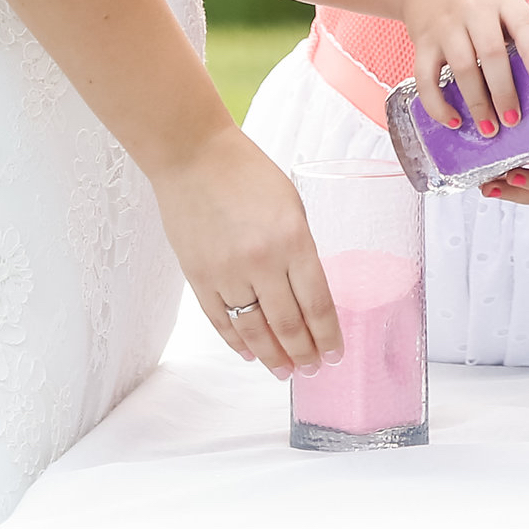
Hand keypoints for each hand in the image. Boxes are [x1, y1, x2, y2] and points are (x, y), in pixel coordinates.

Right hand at [150, 124, 338, 379]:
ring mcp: (227, 274)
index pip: (317, 303)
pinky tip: (250, 353)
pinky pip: (221, 321)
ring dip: (272, 356)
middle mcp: (262, 262)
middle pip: (287, 324)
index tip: (336, 354)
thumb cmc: (247, 173)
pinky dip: (236, 341)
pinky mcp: (198, 277)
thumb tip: (306, 291)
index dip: (328, 335)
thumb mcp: (292, 205)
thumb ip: (300, 248)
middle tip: (313, 369)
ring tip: (285, 371)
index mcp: (293, 240)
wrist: (193, 156)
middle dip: (303, 352)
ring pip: (253, 330)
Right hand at [400, 0, 528, 136]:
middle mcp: (474, 10)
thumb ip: (522, 28)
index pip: (524, 25)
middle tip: (514, 120)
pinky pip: (425, 77)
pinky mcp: (422, 41)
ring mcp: (445, 25)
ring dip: (476, 103)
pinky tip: (453, 120)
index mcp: (503, 0)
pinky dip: (437, 103)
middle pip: (491, 53)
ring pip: (461, 68)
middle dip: (504, 91)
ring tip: (490, 129)